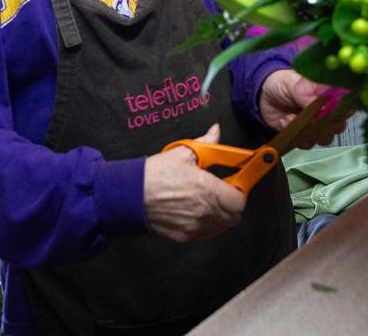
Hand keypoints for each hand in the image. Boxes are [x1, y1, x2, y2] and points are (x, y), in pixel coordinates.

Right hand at [143, 123, 245, 242]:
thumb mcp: (181, 153)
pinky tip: (191, 210)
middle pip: (233, 217)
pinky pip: (202, 232)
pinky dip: (203, 224)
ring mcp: (193, 226)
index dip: (239, 193)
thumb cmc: (154, 174)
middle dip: (231, 205)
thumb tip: (216, 131)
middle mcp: (203, 212)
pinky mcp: (182, 236)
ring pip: (219, 226)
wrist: (128, 196)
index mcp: (207, 190)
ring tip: (206, 202)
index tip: (233, 185)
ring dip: (219, 216)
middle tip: (222, 193)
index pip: (239, 201)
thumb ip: (205, 143)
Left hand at [259, 70, 346, 147]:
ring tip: (293, 118)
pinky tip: (285, 120)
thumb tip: (322, 109)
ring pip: (324, 138)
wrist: (263, 95)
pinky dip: (294, 134)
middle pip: (338, 126)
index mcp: (331, 96)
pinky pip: (306, 143)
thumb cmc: (284, 83)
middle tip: (309, 117)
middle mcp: (327, 112)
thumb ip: (309, 95)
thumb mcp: (296, 83)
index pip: (347, 106)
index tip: (330, 111)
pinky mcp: (302, 136)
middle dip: (324, 125)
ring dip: (309, 131)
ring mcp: (315, 126)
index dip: (342, 111)